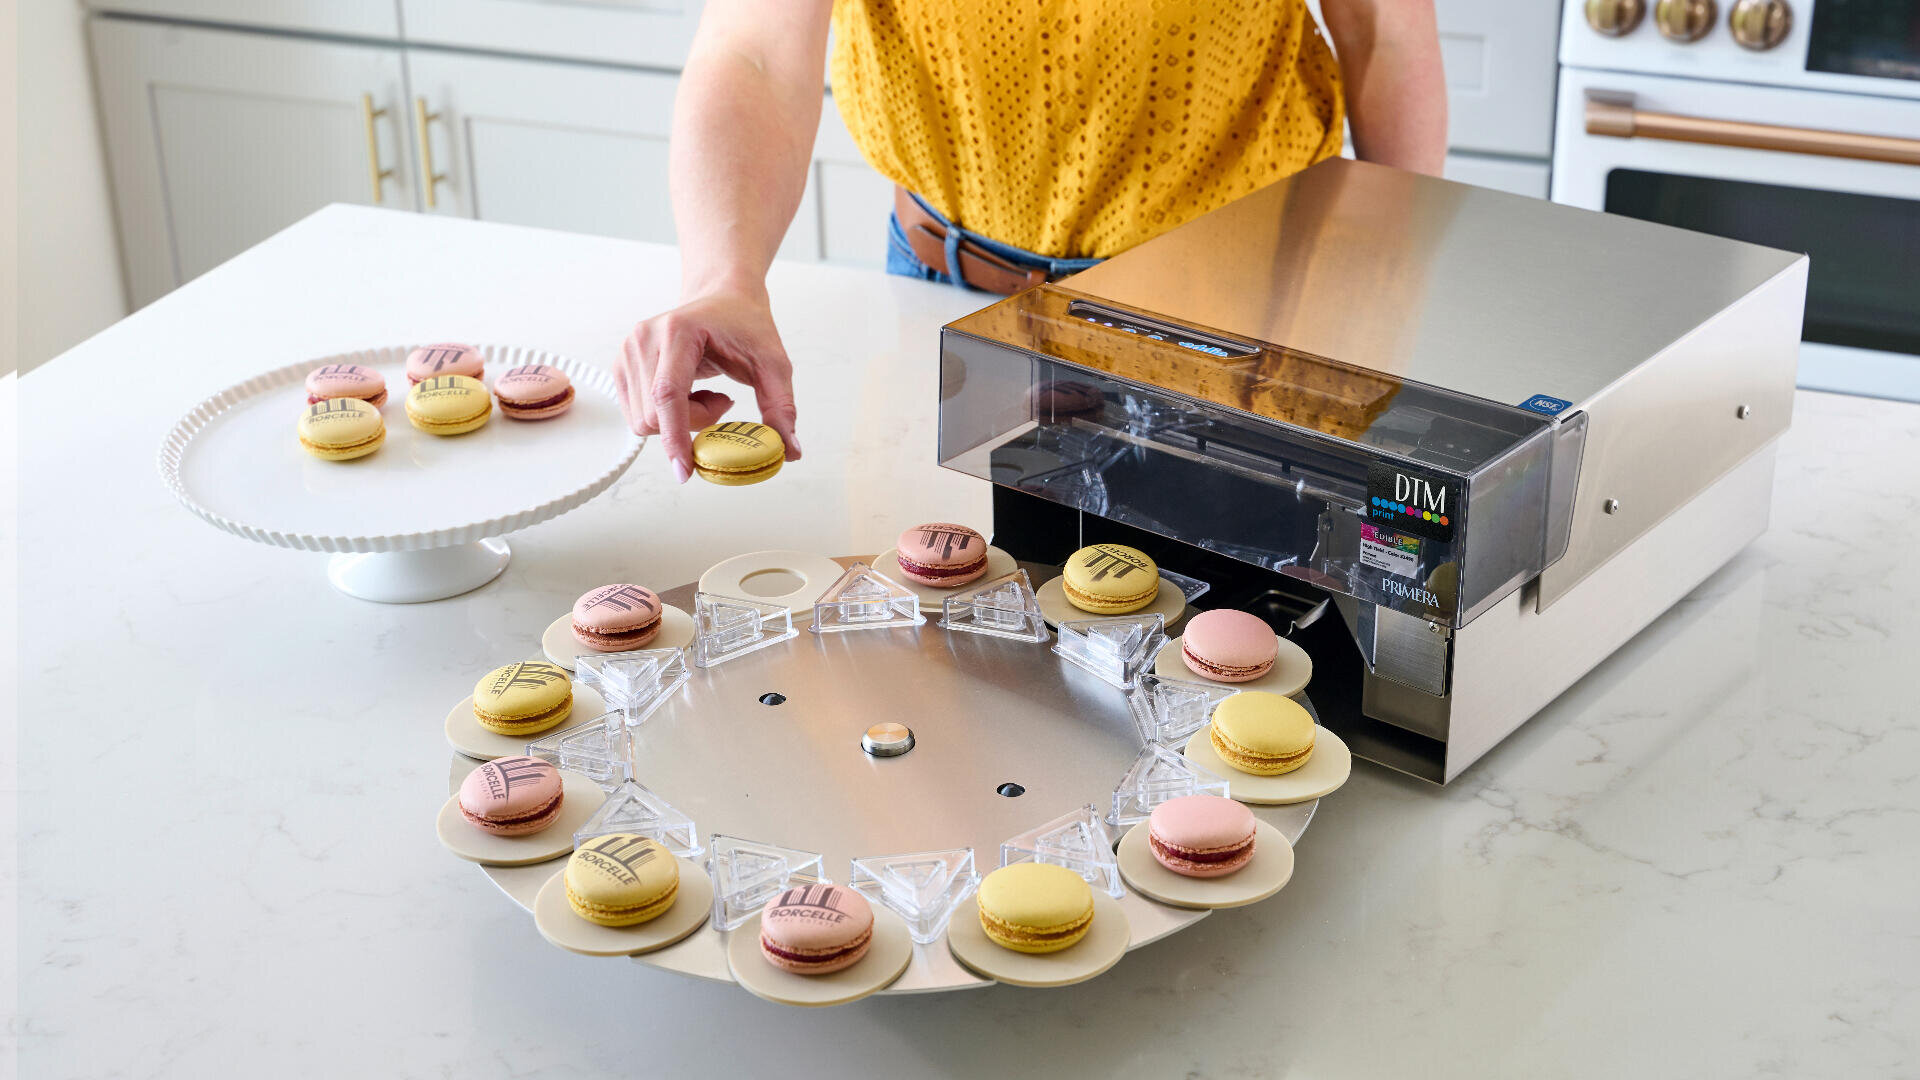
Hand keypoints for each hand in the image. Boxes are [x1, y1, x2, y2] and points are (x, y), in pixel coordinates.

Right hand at [614, 287, 800, 482]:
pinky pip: (639, 415)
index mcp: (677, 331)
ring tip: (704, 392)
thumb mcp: (773, 364)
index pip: (668, 395)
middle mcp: (643, 339)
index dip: (675, 438)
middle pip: (656, 415)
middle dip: (693, 423)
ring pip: (646, 420)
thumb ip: (782, 407)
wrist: (722, 297)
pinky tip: (688, 392)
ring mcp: (628, 352)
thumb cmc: (744, 324)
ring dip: (682, 420)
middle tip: (722, 401)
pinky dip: (668, 416)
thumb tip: (790, 451)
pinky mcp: (622, 367)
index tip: (684, 472)